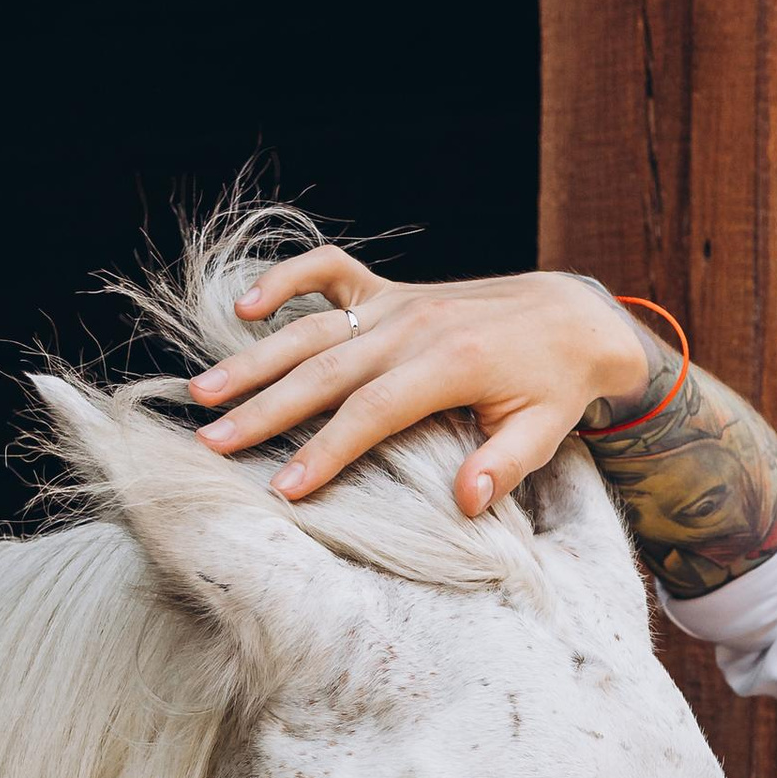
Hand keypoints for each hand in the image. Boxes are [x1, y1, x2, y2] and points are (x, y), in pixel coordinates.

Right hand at [189, 254, 650, 510]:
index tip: (284, 489)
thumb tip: (467, 504)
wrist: (572, 315)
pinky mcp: (390, 292)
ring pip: (312, 330)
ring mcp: (398, 303)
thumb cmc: (555, 384)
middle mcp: (414, 326)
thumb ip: (505, 465)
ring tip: (204, 394)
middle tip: (212, 445)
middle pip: (325, 372)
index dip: (326, 450)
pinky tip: (243, 307)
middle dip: (265, 411)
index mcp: (451, 362)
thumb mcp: (546, 430)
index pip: (374, 412)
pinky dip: (286, 281)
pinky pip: (328, 273)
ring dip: (254, 360)